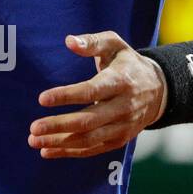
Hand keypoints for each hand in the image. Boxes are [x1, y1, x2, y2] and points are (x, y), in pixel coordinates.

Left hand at [29, 31, 167, 158]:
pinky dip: (71, 152)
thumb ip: (92, 42)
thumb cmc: (127, 63)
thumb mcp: (114, 44)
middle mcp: (124, 107)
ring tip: (34, 140)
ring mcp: (123, 126)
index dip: (66, 96)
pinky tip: (48, 151)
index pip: (91, 91)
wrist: (159, 89)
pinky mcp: (121, 139)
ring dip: (61, 142)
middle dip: (59, 125)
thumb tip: (69, 41)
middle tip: (33, 127)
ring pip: (90, 139)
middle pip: (89, 120)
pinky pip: (94, 149)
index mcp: (120, 81)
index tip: (42, 99)